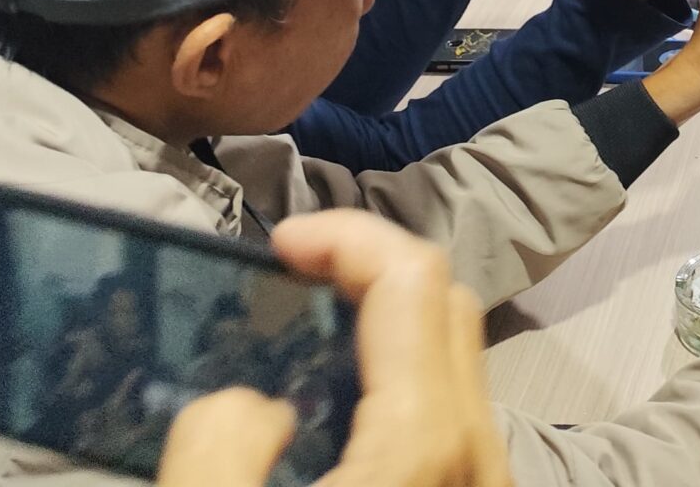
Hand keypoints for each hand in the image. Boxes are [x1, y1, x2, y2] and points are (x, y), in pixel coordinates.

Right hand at [156, 213, 507, 486]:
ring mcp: (482, 484)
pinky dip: (399, 385)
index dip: (344, 236)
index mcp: (423, 444)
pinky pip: (448, 420)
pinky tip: (333, 416)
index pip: (413, 277)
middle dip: (370, 268)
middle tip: (291, 279)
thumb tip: (249, 406)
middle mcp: (477, 457)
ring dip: (386, 326)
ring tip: (304, 341)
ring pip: (455, 363)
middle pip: (447, 305)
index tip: (278, 246)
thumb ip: (217, 447)